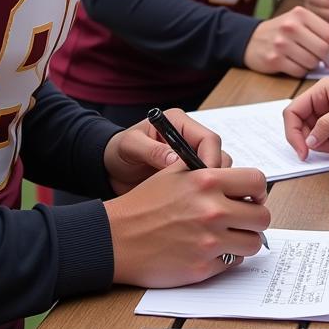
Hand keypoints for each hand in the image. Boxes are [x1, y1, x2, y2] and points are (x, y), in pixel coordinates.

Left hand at [104, 108, 231, 195]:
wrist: (111, 168)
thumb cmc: (119, 151)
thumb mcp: (130, 146)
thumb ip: (151, 150)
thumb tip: (174, 159)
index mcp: (179, 123)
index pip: (209, 139)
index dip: (210, 159)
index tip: (203, 179)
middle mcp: (189, 138)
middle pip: (218, 155)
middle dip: (213, 175)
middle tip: (200, 195)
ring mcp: (191, 156)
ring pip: (216, 171)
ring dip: (209, 186)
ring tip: (191, 201)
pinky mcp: (189, 173)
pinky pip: (205, 183)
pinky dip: (202, 193)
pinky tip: (188, 205)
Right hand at [105, 164, 269, 287]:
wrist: (116, 239)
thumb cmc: (144, 204)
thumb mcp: (174, 172)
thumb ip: (208, 169)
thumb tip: (236, 174)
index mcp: (207, 180)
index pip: (257, 182)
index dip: (257, 192)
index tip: (251, 198)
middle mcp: (212, 210)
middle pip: (262, 217)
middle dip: (253, 219)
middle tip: (241, 220)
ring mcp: (208, 241)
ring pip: (252, 243)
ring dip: (243, 240)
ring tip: (227, 237)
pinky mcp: (201, 267)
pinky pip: (232, 263)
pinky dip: (225, 258)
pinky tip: (208, 250)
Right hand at [244, 5, 328, 76]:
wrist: (250, 39)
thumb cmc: (279, 31)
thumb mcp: (297, 20)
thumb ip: (318, 30)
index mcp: (300, 14)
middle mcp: (290, 26)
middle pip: (322, 49)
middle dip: (328, 60)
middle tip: (327, 63)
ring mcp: (281, 43)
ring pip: (311, 62)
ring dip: (314, 66)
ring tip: (308, 61)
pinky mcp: (274, 59)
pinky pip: (299, 71)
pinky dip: (302, 71)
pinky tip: (297, 65)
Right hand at [283, 73, 328, 158]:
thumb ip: (327, 125)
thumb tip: (309, 141)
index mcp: (321, 92)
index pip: (294, 111)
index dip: (293, 131)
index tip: (301, 148)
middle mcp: (324, 105)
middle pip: (302, 127)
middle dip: (309, 141)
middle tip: (318, 151)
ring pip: (314, 138)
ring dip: (321, 147)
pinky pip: (328, 143)